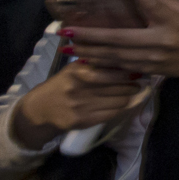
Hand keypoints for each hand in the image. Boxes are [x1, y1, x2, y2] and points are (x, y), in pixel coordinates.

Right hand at [11, 60, 145, 150]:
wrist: (40, 109)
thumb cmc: (62, 85)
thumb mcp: (74, 69)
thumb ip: (95, 63)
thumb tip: (125, 58)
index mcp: (78, 71)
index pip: (113, 72)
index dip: (129, 72)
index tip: (137, 71)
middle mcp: (79, 88)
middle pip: (119, 87)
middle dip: (132, 85)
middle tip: (137, 83)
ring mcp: (81, 105)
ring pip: (119, 101)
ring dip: (128, 97)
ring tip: (130, 93)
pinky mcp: (83, 120)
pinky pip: (111, 114)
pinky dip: (119, 109)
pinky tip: (119, 104)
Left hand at [64, 0, 178, 94]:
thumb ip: (160, 3)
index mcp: (173, 21)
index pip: (155, 6)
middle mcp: (162, 41)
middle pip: (122, 38)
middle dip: (92, 35)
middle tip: (66, 30)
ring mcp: (154, 59)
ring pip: (116, 56)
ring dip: (89, 51)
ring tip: (67, 45)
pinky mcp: (150, 70)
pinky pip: (121, 66)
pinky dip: (101, 63)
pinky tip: (85, 59)